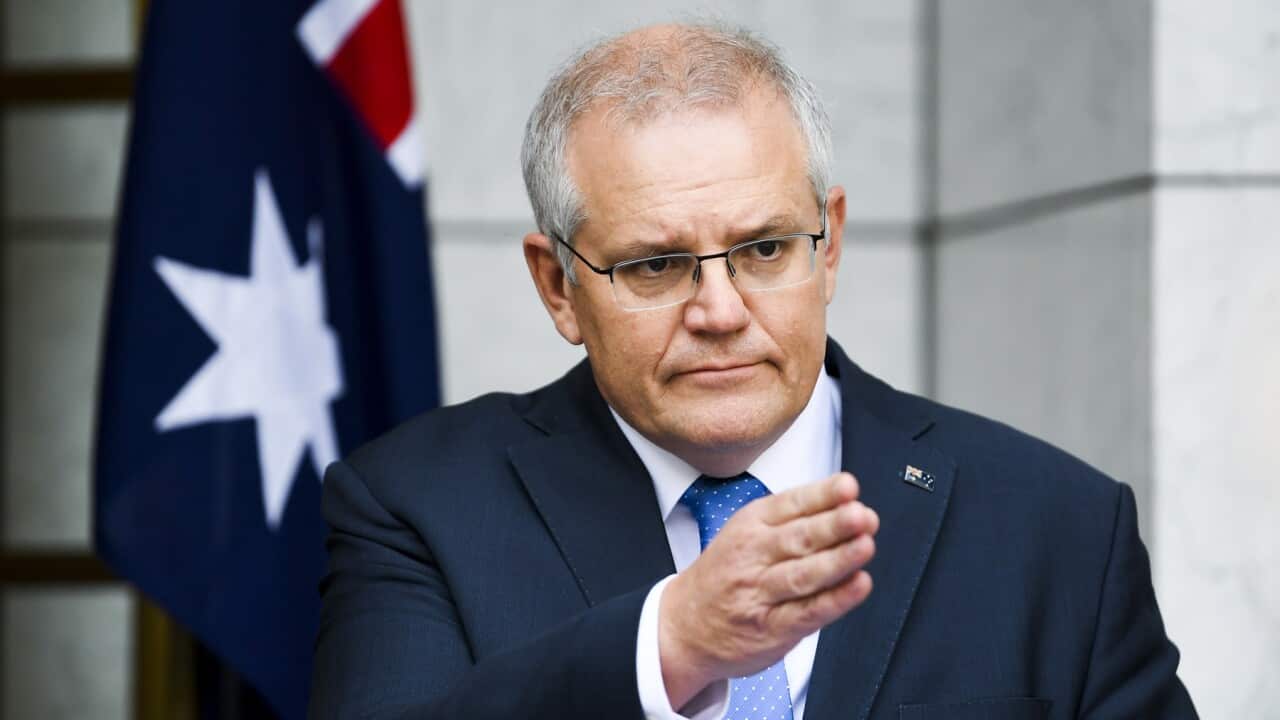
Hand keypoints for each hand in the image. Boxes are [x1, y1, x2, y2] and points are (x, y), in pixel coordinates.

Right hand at [658, 472, 877, 707]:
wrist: (683, 625)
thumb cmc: (724, 575)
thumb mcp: (745, 532)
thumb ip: (791, 518)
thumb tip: (846, 501)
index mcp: (750, 525)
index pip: (791, 504)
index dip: (822, 495)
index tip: (849, 487)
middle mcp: (753, 556)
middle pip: (798, 538)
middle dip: (833, 525)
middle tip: (862, 515)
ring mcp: (760, 594)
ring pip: (802, 574)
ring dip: (837, 560)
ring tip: (865, 545)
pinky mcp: (771, 629)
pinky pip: (807, 612)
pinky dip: (835, 599)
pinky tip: (857, 585)